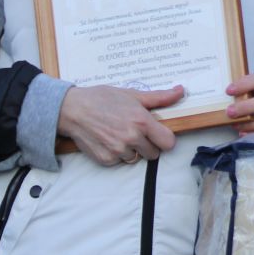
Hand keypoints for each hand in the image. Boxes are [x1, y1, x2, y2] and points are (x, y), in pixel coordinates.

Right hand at [58, 84, 180, 166]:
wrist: (72, 109)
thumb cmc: (102, 98)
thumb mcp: (131, 94)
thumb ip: (159, 97)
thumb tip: (180, 91)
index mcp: (141, 121)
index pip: (168, 143)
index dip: (165, 139)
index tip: (159, 134)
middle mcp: (131, 138)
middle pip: (153, 154)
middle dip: (148, 145)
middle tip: (136, 133)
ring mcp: (118, 151)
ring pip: (136, 159)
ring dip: (132, 150)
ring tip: (119, 134)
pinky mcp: (106, 160)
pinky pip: (119, 162)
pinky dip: (116, 154)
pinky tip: (108, 140)